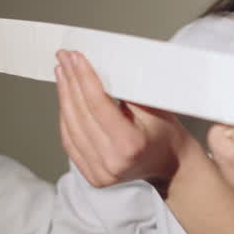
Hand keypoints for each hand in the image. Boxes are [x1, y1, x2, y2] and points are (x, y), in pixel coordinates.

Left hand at [54, 49, 197, 194]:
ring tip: (62, 74)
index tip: (75, 57)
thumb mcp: (153, 106)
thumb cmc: (166, 132)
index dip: (84, 78)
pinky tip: (65, 98)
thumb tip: (98, 68)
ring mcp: (100, 173)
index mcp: (130, 145)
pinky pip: (70, 142)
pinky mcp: (93, 176)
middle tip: (64, 58)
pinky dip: (65, 117)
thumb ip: (126, 91)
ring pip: (71, 128)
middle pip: (81, 115)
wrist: (171, 163)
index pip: (98, 105)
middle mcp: (112, 162)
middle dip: (70, 82)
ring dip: (64, 97)